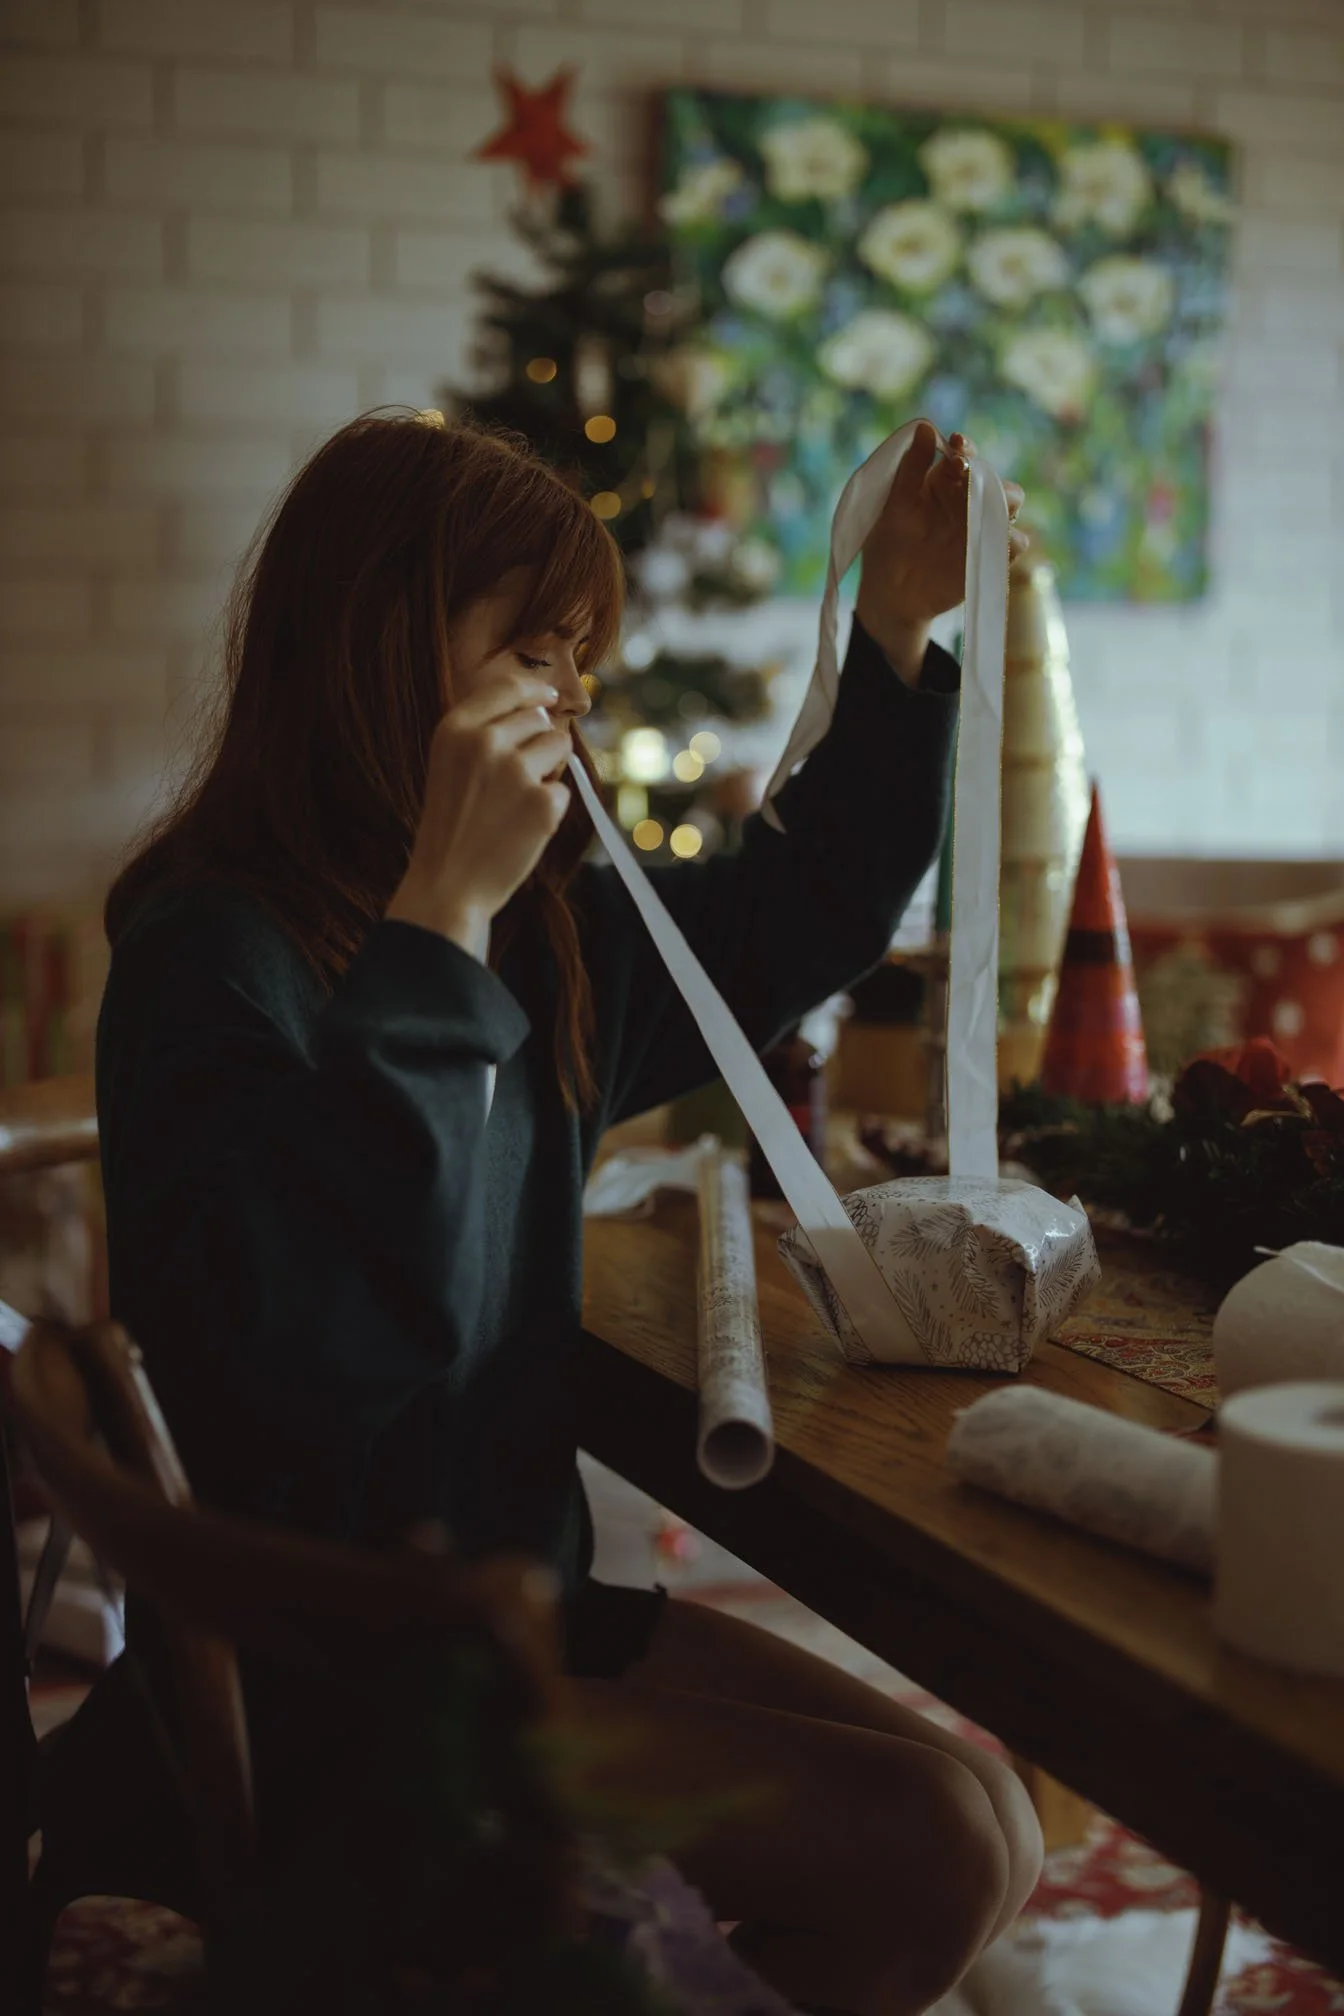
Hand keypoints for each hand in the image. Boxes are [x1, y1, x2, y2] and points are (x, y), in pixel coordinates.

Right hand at [387, 671, 571, 953]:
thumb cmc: (451, 826)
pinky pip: (563, 790)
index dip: (535, 691)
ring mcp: (516, 772)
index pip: (508, 688)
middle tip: (517, 778)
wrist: (448, 885)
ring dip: (550, 769)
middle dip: (539, 741)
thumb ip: (483, 732)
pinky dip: (550, 809)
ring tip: (518, 801)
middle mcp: (485, 743)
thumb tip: (540, 708)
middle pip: (539, 718)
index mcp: (455, 729)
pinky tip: (522, 828)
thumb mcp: (449, 765)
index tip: (549, 697)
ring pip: (559, 746)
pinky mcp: (542, 803)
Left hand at [855, 422, 1027, 683]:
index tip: (957, 445)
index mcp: (945, 481)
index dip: (964, 447)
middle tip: (971, 478)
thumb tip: (925, 427)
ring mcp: (982, 527)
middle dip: (989, 476)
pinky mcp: (991, 555)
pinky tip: (1000, 539)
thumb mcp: (895, 506)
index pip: (963, 455)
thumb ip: (911, 468)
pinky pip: (1015, 543)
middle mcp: (969, 500)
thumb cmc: (889, 546)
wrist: (892, 596)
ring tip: (989, 506)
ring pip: (1011, 505)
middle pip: (993, 478)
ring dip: (1006, 502)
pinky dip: (1012, 540)